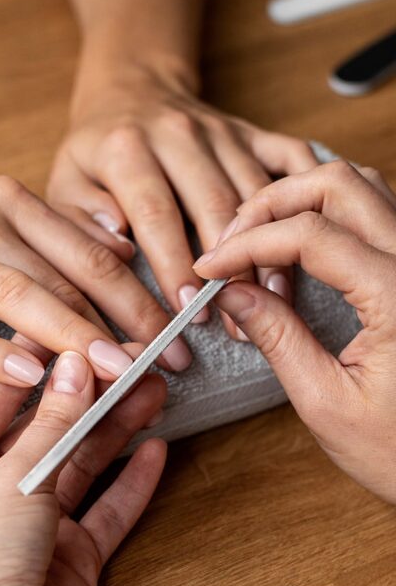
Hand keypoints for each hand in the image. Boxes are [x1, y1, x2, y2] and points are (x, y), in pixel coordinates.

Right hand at [0, 168, 191, 383]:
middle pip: (66, 273)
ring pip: (19, 297)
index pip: (90, 249)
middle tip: (168, 361)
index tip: (180, 331)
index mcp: (7, 200)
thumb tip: (118, 246)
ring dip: (73, 338)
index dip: (142, 292)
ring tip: (116, 373)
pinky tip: (32, 380)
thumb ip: (48, 231)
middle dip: (125, 319)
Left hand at [0, 352, 166, 585]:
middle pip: (51, 427)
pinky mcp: (71, 555)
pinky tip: (157, 448)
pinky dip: (132, 481)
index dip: (47, 361)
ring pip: (84, 462)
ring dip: (119, 428)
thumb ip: (51, 427)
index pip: (3, 393)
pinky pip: (106, 508)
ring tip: (156, 389)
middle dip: (94, 394)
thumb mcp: (9, 483)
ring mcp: (34, 522)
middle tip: (138, 359)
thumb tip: (76, 366)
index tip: (87, 329)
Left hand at [48, 63, 317, 338]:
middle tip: (238, 321)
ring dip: (270, 248)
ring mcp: (222, 132)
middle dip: (230, 266)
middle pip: (214, 204)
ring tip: (275, 300)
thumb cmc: (96, 153)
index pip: (155, 212)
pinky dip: (306, 194)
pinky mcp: (251, 132)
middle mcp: (179, 134)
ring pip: (257, 192)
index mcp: (127, 148)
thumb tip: (118, 246)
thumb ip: (81, 218)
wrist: (131, 90)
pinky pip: (290, 158)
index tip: (188, 308)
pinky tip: (312, 237)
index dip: (174, 263)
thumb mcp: (65, 183)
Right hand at [193, 161, 395, 501]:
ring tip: (260, 247)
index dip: (246, 244)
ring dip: (301, 202)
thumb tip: (232, 292)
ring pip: (361, 186)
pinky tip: (299, 251)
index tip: (209, 268)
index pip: (310, 235)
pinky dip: (330, 215)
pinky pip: (377, 210)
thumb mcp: (327, 402)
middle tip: (230, 246)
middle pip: (337, 184)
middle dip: (270, 205)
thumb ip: (278, 338)